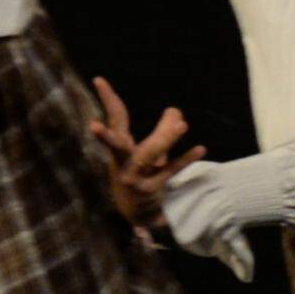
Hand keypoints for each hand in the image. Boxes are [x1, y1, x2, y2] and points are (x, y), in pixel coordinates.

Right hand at [84, 76, 205, 232]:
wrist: (137, 213)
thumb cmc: (139, 175)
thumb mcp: (147, 153)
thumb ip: (162, 131)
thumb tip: (176, 111)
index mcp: (118, 149)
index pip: (114, 120)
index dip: (107, 99)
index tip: (99, 79)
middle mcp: (122, 162)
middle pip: (116, 145)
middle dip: (106, 137)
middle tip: (93, 126)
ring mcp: (135, 178)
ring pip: (148, 156)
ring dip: (165, 139)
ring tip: (181, 124)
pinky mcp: (151, 189)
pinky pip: (170, 171)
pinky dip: (185, 159)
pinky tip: (200, 148)